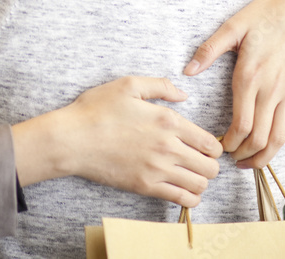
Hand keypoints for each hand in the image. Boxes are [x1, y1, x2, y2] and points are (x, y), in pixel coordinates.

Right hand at [13, 76, 221, 207]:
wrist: (71, 139)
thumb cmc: (96, 109)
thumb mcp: (127, 84)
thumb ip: (160, 86)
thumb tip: (184, 94)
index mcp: (167, 120)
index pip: (210, 143)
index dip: (213, 146)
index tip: (204, 146)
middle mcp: (168, 147)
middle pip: (211, 167)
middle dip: (209, 165)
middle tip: (198, 161)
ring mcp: (157, 169)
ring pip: (200, 185)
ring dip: (200, 181)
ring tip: (189, 175)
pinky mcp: (145, 186)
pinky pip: (182, 200)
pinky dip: (189, 198)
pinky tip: (181, 189)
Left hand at [183, 0, 284, 167]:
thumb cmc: (264, 14)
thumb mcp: (232, 27)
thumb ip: (208, 51)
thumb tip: (186, 71)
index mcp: (250, 76)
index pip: (240, 125)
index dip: (229, 143)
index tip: (218, 148)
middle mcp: (272, 90)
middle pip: (260, 138)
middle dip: (244, 156)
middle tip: (230, 159)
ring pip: (279, 138)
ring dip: (264, 155)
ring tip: (249, 161)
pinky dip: (282, 140)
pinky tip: (270, 143)